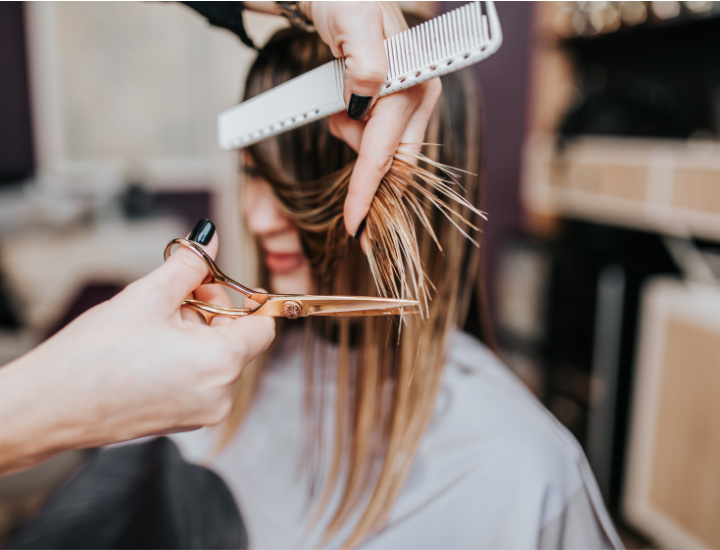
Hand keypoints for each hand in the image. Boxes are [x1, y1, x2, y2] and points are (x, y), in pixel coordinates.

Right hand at [0, 220, 273, 473]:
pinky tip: (151, 348)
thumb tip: (210, 239)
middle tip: (176, 293)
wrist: (48, 408)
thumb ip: (189, 264)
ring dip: (197, 333)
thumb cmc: (94, 357)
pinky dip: (188, 357)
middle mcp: (221, 395)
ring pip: (218, 359)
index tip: (220, 285)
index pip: (263, 327)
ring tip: (155, 323)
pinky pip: (202, 379)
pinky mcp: (183, 421)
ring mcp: (202, 413)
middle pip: (238, 340)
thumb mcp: (148, 296)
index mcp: (222, 364)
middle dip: (212, 311)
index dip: (245, 299)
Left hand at [306, 2, 442, 236]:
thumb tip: (367, 97)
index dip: (368, 192)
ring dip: (354, 142)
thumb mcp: (353, 22)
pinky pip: (377, 139)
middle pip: (393, 162)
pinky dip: (356, 135)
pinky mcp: (394, 103)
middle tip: (346, 177)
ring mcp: (408, 102)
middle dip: (366, 178)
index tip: (355, 226)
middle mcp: (417, 98)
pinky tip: (346, 110)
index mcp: (412, 85)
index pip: (385, 152)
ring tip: (338, 105)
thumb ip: (366, 64)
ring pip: (382, 152)